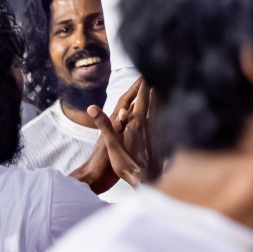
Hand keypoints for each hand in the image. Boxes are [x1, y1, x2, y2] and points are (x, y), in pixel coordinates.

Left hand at [69, 76, 154, 191]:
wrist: (95, 177)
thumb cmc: (100, 161)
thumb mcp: (109, 142)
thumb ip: (115, 125)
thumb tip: (123, 110)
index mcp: (115, 121)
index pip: (127, 99)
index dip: (135, 87)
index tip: (145, 74)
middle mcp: (119, 124)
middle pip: (133, 103)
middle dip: (142, 91)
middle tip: (154, 79)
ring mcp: (123, 133)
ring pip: (136, 114)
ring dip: (145, 104)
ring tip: (157, 95)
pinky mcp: (126, 142)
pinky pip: (138, 126)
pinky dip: (146, 120)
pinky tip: (153, 120)